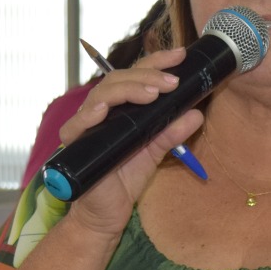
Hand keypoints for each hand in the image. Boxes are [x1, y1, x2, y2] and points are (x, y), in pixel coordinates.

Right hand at [59, 46, 202, 235]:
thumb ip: (172, 132)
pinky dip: (90, 114)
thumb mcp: (155, 152)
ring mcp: (86, 125)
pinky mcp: (75, 144)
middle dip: (147, 76)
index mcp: (120, 107)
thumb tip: (195, 113)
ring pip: (102, 94)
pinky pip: (78, 124)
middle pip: (119, 79)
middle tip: (171, 81)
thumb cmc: (125, 179)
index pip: (136, 76)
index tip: (180, 56)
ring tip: (152, 93)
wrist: (107, 213)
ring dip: (127, 89)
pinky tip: (105, 109)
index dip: (156, 62)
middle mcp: (101, 110)